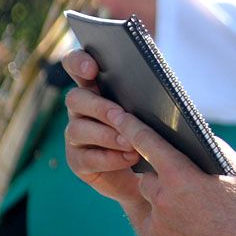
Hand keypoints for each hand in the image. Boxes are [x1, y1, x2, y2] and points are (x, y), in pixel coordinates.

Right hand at [62, 50, 144, 205]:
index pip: (75, 65)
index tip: (92, 68)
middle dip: (98, 106)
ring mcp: (75, 134)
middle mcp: (80, 109)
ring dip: (107, 135)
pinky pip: (87, 158)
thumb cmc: (150, 132)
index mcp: (95, 87)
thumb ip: (147, 94)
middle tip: (121, 114)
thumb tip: (161, 85)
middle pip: (75, 98)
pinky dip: (110, 159)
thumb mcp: (150, 110)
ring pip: (79, 129)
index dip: (78, 62)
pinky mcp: (77, 161)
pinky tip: (129, 158)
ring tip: (131, 142)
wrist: (147, 173)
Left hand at [112, 112, 235, 235]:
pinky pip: (151, 220)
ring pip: (149, 197)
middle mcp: (164, 199)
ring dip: (161, 194)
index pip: (146, 142)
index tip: (118, 116)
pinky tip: (188, 221)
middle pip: (147, 174)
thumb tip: (198, 138)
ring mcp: (158, 224)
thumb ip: (213, 150)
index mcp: (182, 176)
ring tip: (189, 201)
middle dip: (160, 172)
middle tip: (180, 175)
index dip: (130, 126)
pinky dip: (164, 217)